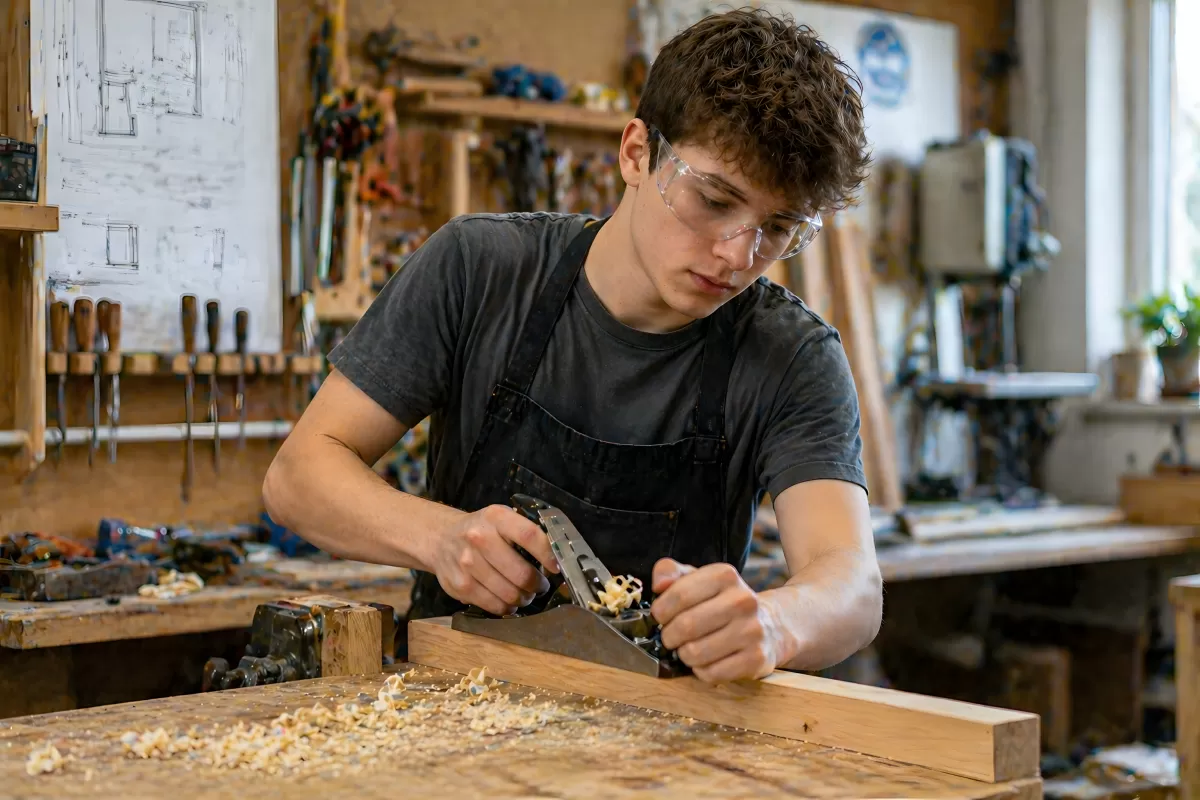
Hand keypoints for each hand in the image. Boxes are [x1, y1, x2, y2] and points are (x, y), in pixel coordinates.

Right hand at [428, 504, 559, 615]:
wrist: (441, 539)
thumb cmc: (480, 529)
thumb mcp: (501, 518)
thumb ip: (524, 532)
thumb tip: (555, 557)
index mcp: (495, 517)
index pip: (529, 535)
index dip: (547, 554)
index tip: (556, 567)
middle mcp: (479, 538)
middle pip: (521, 573)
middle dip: (537, 585)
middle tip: (540, 586)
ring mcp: (467, 564)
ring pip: (509, 594)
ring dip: (523, 598)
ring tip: (525, 594)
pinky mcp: (460, 586)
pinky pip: (494, 605)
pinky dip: (507, 608)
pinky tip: (509, 602)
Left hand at [650, 558, 784, 683]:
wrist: (769, 625)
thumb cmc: (721, 602)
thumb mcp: (696, 578)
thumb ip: (670, 572)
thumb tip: (659, 585)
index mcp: (725, 576)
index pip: (680, 594)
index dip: (661, 610)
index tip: (659, 617)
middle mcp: (743, 600)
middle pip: (686, 625)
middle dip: (669, 635)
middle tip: (670, 637)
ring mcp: (752, 631)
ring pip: (695, 653)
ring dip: (683, 654)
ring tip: (689, 648)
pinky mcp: (756, 659)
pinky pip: (711, 673)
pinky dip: (700, 670)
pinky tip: (706, 661)